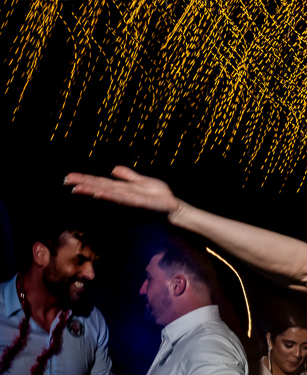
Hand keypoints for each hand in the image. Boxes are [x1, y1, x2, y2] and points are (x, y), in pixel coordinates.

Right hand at [65, 166, 183, 217]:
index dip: (85, 179)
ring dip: (91, 190)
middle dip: (83, 183)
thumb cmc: (159, 195)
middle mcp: (121, 193)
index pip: (100, 182)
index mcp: (122, 187)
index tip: (70, 177)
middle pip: (99, 186)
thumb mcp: (142, 180)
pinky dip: (109, 196)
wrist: (173, 205)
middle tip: (66, 180)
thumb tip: (113, 169)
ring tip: (76, 187)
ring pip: (106, 192)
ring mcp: (127, 198)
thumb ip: (128, 175)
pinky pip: (120, 198)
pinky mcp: (136, 202)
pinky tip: (98, 194)